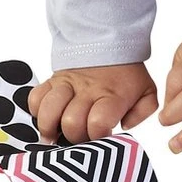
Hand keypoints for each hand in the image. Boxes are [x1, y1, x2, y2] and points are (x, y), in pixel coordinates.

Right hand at [28, 63, 157, 144]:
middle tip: (80, 137)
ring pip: (49, 110)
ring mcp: (67, 85)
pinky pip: (35, 97)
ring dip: (50, 127)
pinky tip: (48, 117)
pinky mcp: (53, 80)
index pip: (98, 122)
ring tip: (55, 135)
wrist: (110, 43)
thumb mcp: (146, 92)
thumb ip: (142, 112)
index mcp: (112, 95)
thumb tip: (124, 127)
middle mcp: (87, 90)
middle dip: (75, 137)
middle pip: (71, 122)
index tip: (102, 137)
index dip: (98, 136)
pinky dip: (37, 111)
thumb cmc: (127, 75)